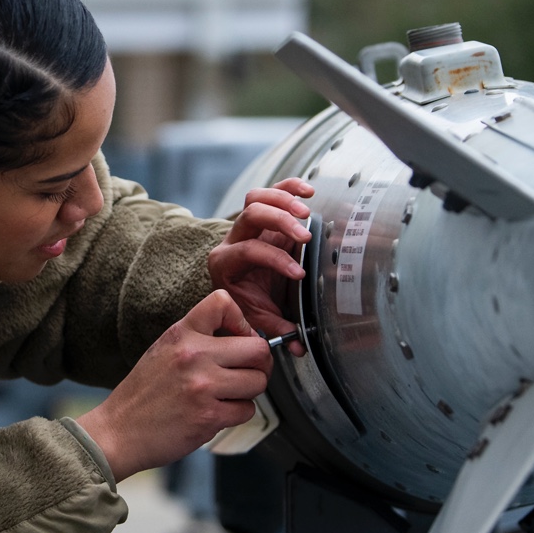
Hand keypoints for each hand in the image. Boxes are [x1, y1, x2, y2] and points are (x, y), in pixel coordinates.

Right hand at [78, 290, 271, 480]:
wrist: (118, 432)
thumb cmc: (142, 394)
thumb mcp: (164, 349)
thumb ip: (199, 338)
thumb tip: (243, 337)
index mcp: (181, 334)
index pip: (223, 302)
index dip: (242, 320)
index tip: (240, 337)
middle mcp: (193, 356)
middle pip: (258, 349)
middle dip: (259, 363)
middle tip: (248, 371)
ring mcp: (203, 387)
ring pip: (258, 382)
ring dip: (249, 391)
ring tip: (227, 395)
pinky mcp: (209, 417)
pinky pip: (247, 410)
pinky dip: (237, 414)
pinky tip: (217, 412)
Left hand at [207, 178, 313, 354]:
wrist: (234, 287)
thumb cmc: (246, 302)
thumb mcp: (257, 318)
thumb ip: (276, 329)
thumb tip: (299, 345)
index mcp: (225, 264)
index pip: (249, 251)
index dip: (275, 260)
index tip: (299, 274)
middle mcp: (231, 239)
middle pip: (250, 215)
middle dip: (280, 222)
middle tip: (305, 237)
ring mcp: (245, 223)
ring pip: (257, 198)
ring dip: (284, 201)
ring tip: (308, 212)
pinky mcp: (261, 213)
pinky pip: (270, 191)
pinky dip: (288, 187)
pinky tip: (308, 191)